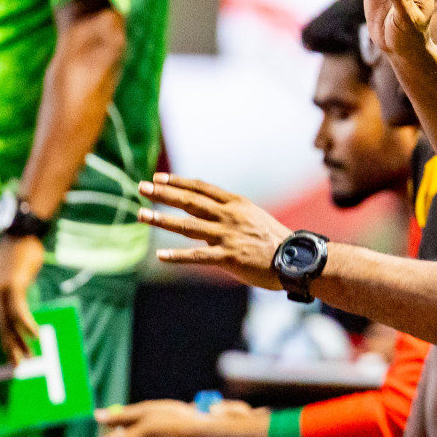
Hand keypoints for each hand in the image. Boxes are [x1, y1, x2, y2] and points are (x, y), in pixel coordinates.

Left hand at [0, 235, 46, 362]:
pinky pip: (19, 311)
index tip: (12, 355)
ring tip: (28, 358)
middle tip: (17, 366)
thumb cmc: (19, 254)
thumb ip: (11, 295)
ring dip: (19, 342)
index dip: (5, 340)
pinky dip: (27, 325)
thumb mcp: (10, 277)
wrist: (20, 233)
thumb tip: (20, 314)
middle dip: (10, 349)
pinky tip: (35, 335)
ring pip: (7, 323)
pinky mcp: (12, 286)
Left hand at [137, 173, 290, 288]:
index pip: (201, 188)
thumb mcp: (253, 217)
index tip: (158, 177)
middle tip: (141, 187)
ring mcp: (228, 236)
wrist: (295, 259)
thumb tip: (205, 211)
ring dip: (162, 220)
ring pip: (187, 226)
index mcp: (236, 204)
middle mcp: (229, 216)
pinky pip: (198, 255)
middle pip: (189, 201)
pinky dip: (178, 256)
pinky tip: (160, 255)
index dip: (178, 182)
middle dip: (163, 193)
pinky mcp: (228, 257)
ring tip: (140, 215)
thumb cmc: (274, 240)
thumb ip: (229, 213)